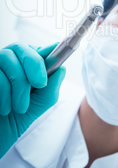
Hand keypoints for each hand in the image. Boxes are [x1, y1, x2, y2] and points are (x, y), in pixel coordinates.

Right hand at [0, 43, 65, 157]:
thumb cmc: (16, 119)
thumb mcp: (39, 104)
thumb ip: (51, 87)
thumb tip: (61, 68)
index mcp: (24, 65)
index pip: (37, 49)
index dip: (46, 53)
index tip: (55, 63)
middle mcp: (8, 61)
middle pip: (20, 47)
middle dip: (34, 65)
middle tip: (40, 84)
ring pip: (7, 59)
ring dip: (19, 86)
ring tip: (21, 107)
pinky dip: (4, 95)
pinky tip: (5, 109)